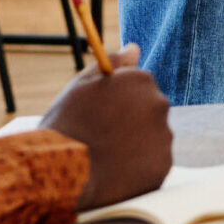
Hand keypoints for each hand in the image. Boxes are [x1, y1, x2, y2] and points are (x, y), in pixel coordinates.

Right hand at [39, 43, 172, 211]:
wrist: (59, 176)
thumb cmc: (65, 127)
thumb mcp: (79, 88)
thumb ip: (111, 64)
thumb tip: (134, 48)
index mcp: (141, 81)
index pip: (138, 86)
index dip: (116, 101)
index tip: (99, 114)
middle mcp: (159, 105)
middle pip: (147, 110)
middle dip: (129, 121)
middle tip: (100, 137)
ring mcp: (163, 137)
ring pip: (153, 137)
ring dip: (136, 144)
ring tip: (105, 157)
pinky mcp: (161, 166)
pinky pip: (153, 163)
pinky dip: (139, 168)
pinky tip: (115, 172)